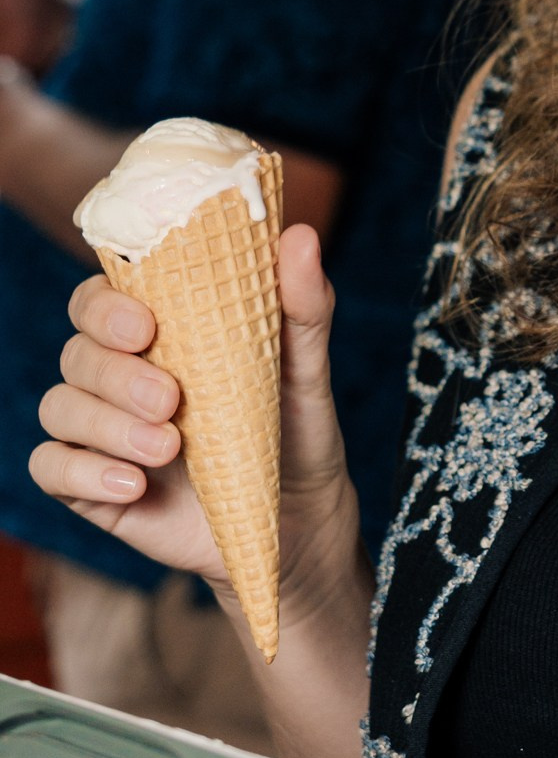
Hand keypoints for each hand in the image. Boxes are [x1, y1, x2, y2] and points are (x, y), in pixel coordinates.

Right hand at [30, 224, 360, 612]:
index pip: (100, 297)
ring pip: (60, 407)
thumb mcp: (306, 368)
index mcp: (161, 331)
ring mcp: (102, 429)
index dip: (106, 305)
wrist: (298, 522)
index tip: (146, 325)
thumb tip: (301, 235)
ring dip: (107, 426)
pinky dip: (83, 471)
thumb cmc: (296, 429)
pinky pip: (50, 466)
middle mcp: (120, 372)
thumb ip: (302, 305)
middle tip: (170, 398)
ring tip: (169, 448)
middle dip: (116, 373)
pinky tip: (133, 484)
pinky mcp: (93, 484)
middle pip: (78, 353)